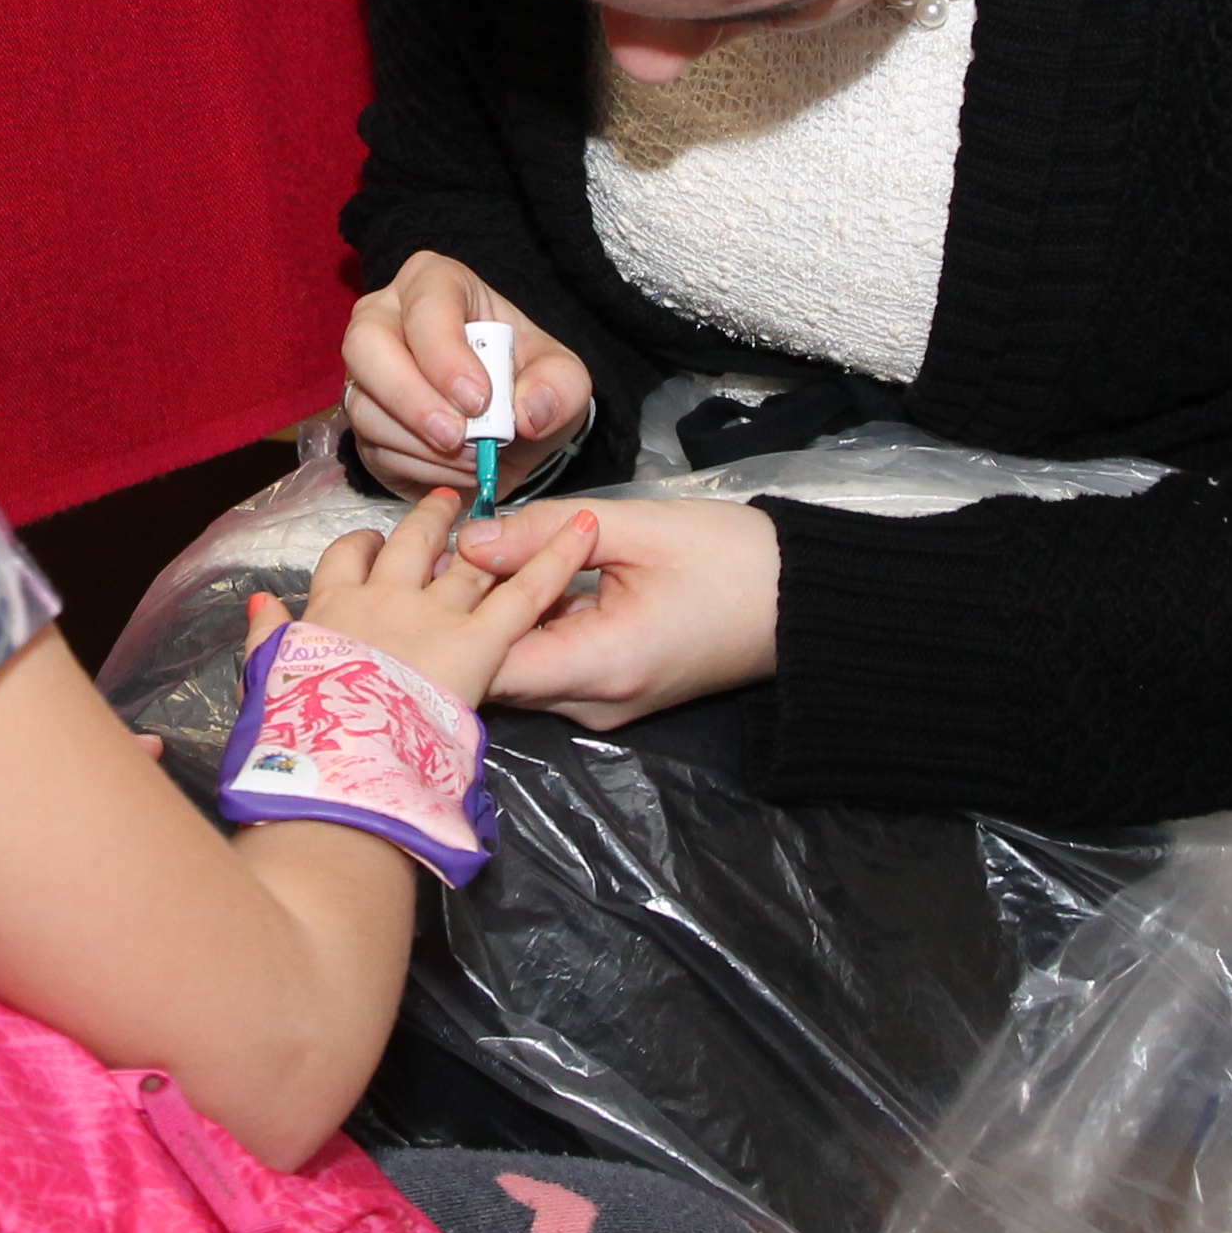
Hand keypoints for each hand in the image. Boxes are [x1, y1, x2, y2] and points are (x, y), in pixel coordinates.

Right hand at [245, 488, 595, 708]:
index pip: (348, 558)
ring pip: (466, 561)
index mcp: (335, 610)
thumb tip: (264, 604)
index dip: (364, 546)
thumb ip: (269, 638)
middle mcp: (386, 598)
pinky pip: (525, 593)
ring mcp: (436, 614)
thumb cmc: (302, 733)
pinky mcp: (482, 640)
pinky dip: (555, 559)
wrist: (344, 761)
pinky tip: (579, 532)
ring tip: (490, 510)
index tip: (373, 544)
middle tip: (444, 506)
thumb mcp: (271, 679)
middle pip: (409, 545)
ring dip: (482, 533)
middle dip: (427, 522)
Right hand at [344, 251, 591, 500]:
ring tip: (474, 458)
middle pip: (366, 344)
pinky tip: (457, 470)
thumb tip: (528, 412)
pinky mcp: (362, 421)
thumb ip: (558, 387)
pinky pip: (373, 447)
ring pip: (364, 405)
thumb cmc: (527, 382)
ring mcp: (366, 372)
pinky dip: (420, 468)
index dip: (445, 353)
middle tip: (456, 436)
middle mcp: (386, 317)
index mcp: (436, 284)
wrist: (511, 432)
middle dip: (410, 397)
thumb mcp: (562, 378)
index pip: (426, 305)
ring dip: (421, 445)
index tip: (479, 400)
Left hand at [457, 497, 778, 729]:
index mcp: (601, 668)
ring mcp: (605, 704)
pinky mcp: (612, 690)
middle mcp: (595, 704)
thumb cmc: (731, 559)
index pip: (491, 667)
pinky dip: (529, 624)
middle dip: (465, 619)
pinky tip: (517, 578)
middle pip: (499, 674)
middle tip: (440, 557)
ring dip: (496, 619)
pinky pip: (551, 662)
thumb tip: (469, 540)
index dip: (451, 620)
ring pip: (522, 668)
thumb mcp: (637, 528)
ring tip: (473, 560)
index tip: (430, 569)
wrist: (801, 599)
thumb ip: (545, 534)